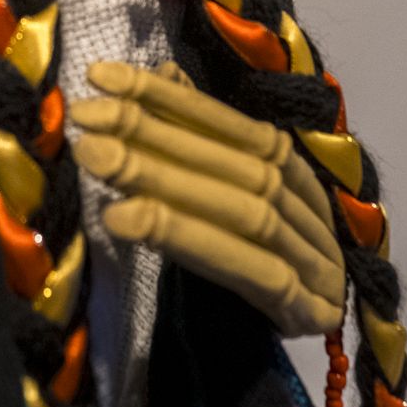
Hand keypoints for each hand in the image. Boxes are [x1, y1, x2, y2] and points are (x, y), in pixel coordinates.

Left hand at [71, 59, 344, 337]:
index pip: (224, 120)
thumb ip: (202, 134)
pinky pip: (248, 270)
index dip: (163, 96)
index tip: (99, 76)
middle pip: (227, 161)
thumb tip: (166, 71)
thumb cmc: (264, 256)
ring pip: (238, 210)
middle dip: (152, 133)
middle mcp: (303, 201)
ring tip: (95, 158)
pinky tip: (126, 222)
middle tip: (85, 118)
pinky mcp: (305, 307)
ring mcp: (311, 255)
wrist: (321, 335)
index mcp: (288, 165)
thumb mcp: (231, 190)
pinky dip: (188, 240)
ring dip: (163, 180)